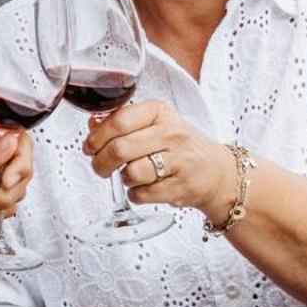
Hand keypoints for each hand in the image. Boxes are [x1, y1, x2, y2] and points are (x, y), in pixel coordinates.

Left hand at [80, 100, 234, 217]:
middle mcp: (172, 133)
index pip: (119, 121)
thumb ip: (123, 123)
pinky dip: (135, 194)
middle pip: (119, 148)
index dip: (96, 137)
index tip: (89, 147)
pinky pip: (141, 194)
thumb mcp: (156, 125)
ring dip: (122, 178)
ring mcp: (179, 161)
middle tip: (100, 168)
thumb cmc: (180, 147)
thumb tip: (91, 125)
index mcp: (160, 113)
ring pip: (131, 172)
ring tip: (130, 175)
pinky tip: (144, 188)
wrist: (217, 172)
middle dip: (100, 163)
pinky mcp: (181, 187)